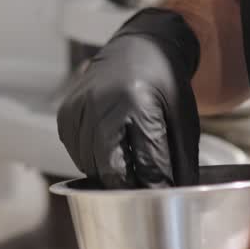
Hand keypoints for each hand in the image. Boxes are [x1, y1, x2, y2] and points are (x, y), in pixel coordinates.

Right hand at [56, 8, 199, 187]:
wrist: (140, 47)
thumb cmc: (164, 83)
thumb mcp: (183, 118)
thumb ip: (179, 161)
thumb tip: (174, 198)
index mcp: (136, 103)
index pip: (145, 163)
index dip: (156, 188)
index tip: (163, 201)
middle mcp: (101, 104)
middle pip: (111, 170)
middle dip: (129, 187)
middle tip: (143, 190)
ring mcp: (79, 108)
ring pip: (91, 167)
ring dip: (110, 175)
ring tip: (129, 166)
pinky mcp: (65, 114)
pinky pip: (77, 154)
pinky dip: (94, 161)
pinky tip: (111, 149)